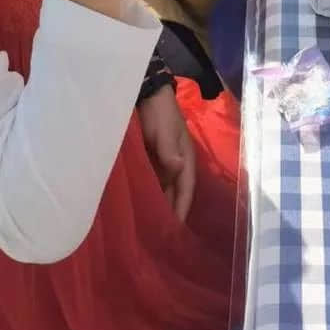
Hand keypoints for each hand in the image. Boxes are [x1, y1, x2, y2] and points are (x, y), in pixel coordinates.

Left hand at [138, 85, 195, 220]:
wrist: (149, 94)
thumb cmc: (160, 113)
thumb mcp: (165, 132)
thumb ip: (170, 152)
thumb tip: (178, 170)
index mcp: (186, 159)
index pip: (186, 190)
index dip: (182, 209)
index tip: (176, 230)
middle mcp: (178, 163)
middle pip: (177, 192)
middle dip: (172, 211)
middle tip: (162, 236)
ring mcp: (166, 160)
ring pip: (166, 188)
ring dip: (162, 203)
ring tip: (152, 226)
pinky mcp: (154, 158)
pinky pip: (155, 180)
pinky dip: (152, 192)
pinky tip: (143, 203)